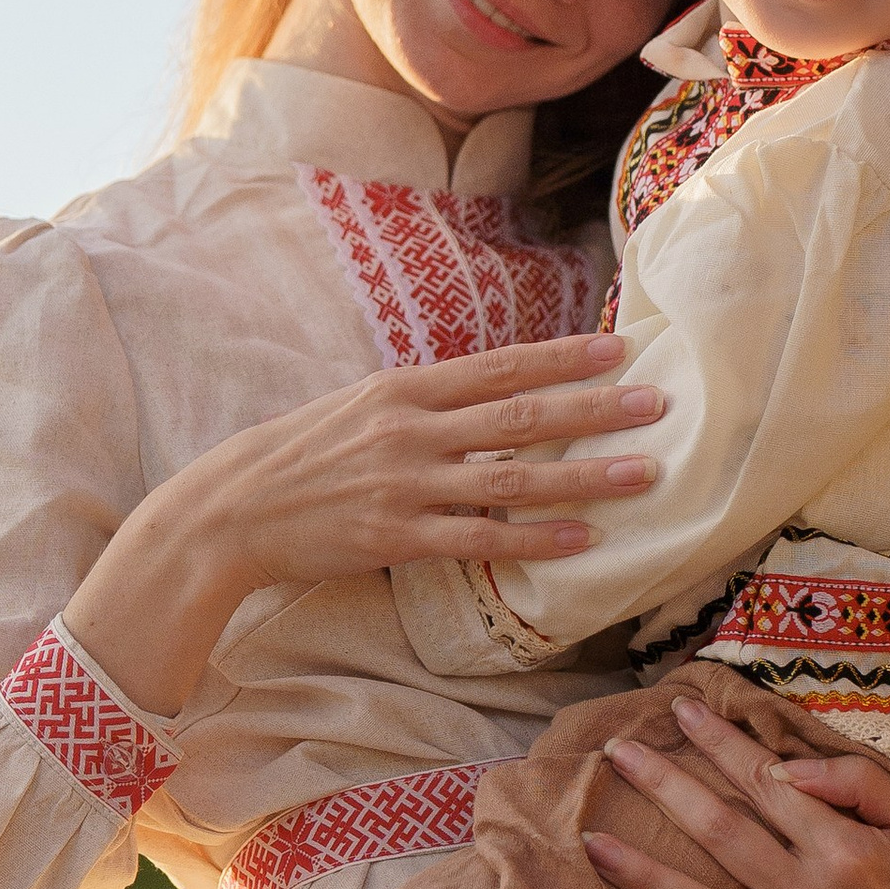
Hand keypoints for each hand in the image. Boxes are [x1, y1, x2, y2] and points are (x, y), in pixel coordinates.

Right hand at [68, 334, 664, 717]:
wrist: (232, 509)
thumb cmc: (301, 457)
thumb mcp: (360, 409)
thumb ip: (424, 403)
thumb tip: (490, 397)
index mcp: (403, 389)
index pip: (500, 367)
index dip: (563, 358)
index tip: (620, 348)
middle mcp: (411, 430)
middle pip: (520, 415)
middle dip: (596, 409)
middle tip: (658, 404)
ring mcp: (405, 485)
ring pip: (511, 477)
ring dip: (584, 476)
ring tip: (644, 475)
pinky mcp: (396, 537)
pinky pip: (479, 539)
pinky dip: (533, 539)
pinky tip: (581, 539)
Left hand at [584, 690, 889, 888]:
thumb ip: (853, 782)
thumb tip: (783, 770)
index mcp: (844, 851)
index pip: (766, 784)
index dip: (723, 744)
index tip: (686, 709)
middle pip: (721, 832)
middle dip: (666, 786)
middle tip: (620, 750)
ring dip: (645, 876)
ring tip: (592, 845)